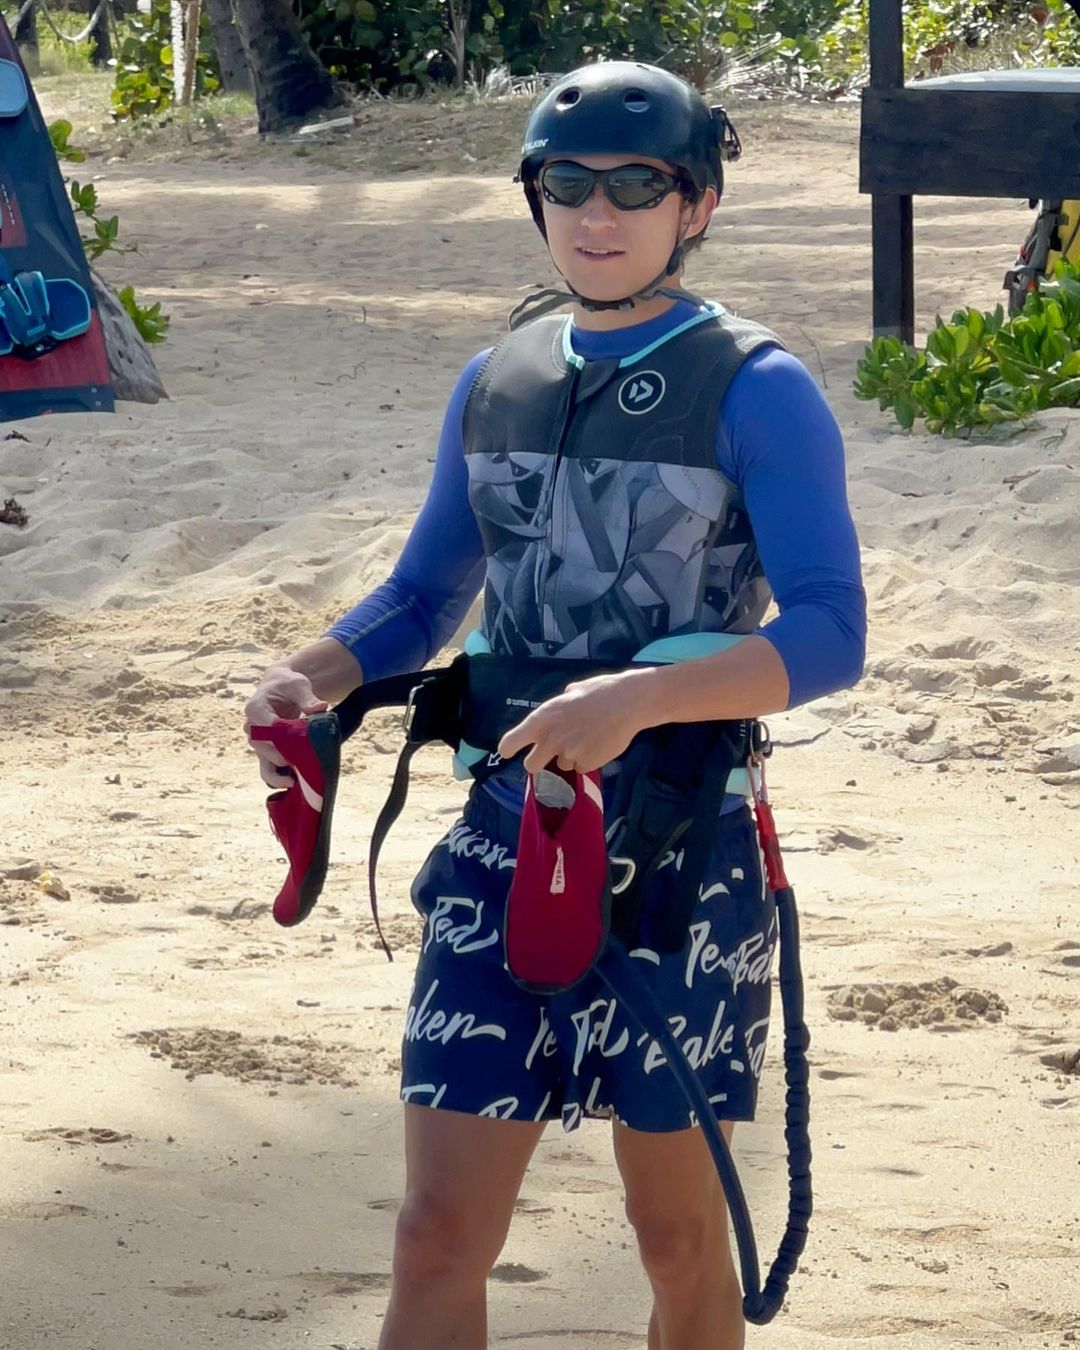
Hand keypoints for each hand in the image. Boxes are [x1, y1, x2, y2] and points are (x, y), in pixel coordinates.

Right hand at [244, 664, 328, 788]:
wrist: (280, 688)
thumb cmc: (289, 685)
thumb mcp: (299, 685)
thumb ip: (308, 698)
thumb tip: (320, 708)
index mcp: (256, 708)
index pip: (267, 727)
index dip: (284, 738)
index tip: (301, 745)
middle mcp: (251, 727)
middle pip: (265, 749)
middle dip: (285, 757)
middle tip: (307, 762)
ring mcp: (257, 742)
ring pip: (265, 764)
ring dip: (283, 773)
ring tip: (302, 777)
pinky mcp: (264, 753)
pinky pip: (268, 770)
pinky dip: (279, 779)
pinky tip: (295, 783)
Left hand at [497, 670, 647, 774]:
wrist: (629, 702)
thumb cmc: (600, 691)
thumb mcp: (571, 693)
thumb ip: (557, 708)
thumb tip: (555, 713)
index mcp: (542, 718)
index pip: (511, 742)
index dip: (509, 748)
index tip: (510, 751)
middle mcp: (551, 739)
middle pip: (531, 766)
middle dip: (539, 762)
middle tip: (550, 753)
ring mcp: (569, 753)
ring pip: (561, 765)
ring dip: (571, 756)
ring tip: (589, 737)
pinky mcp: (587, 764)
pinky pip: (581, 766)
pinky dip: (589, 759)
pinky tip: (600, 743)